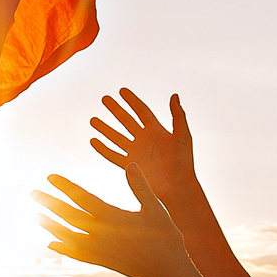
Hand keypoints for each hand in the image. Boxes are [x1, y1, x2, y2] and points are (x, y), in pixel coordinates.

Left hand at [36, 174, 195, 276]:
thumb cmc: (166, 238)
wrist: (168, 273)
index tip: (50, 177)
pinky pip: (77, 254)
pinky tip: (52, 243)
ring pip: (68, 235)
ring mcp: (100, 250)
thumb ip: (141, 186)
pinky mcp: (102, 261)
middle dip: (50, 203)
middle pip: (68, 216)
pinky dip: (63, 248)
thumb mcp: (156, 208)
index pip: (82, 198)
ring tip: (37, 216)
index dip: (65, 186)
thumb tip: (131, 164)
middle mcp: (101, 233)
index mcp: (112, 217)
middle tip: (33, 193)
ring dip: (51, 225)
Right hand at [89, 89, 198, 208]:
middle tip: (104, 99)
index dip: (132, 101)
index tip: (122, 91)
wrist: (177, 186)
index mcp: (156, 130)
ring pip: (116, 137)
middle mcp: (144, 139)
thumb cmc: (183, 161)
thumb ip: (178, 115)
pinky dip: (103, 149)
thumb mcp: (183, 135)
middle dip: (115, 110)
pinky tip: (93, 141)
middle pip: (126, 121)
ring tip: (93, 119)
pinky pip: (113, 155)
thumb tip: (174, 95)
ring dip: (105, 128)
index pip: (141, 111)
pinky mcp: (130, 165)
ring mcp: (136, 152)